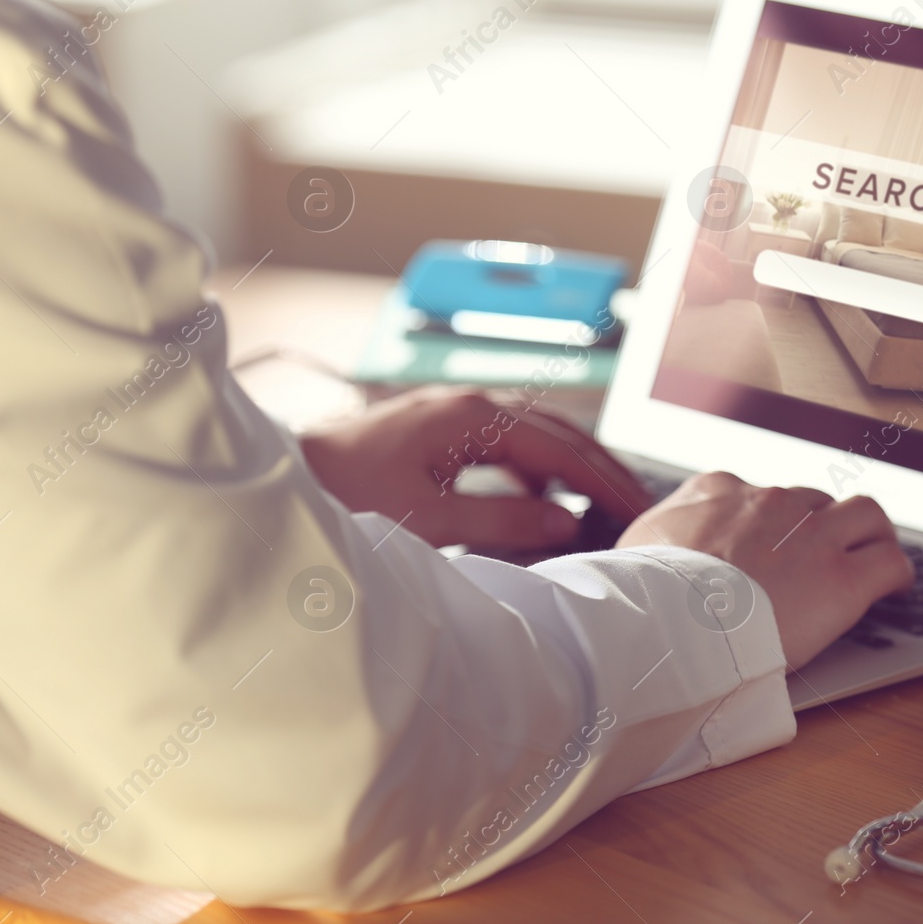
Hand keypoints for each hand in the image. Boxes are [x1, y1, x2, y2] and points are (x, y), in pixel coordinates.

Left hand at [300, 386, 649, 550]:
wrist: (284, 478)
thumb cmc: (345, 497)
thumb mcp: (430, 520)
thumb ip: (504, 520)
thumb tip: (566, 521)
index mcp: (473, 415)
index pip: (562, 448)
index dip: (604, 482)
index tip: (637, 510)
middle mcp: (468, 402)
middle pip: (557, 432)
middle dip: (599, 469)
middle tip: (638, 505)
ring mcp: (451, 412)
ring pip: (533, 435)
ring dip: (570, 468)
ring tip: (601, 504)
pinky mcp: (436, 429)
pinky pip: (505, 444)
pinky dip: (534, 469)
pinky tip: (541, 498)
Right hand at [616, 472, 912, 665]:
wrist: (670, 620)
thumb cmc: (645, 593)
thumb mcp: (637, 547)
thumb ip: (657, 536)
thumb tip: (647, 551)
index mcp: (719, 490)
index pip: (757, 493)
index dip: (771, 521)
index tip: (771, 544)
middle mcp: (770, 502)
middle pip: (812, 502)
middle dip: (819, 527)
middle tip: (822, 554)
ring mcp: (811, 536)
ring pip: (864, 515)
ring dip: (870, 535)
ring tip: (873, 556)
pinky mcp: (841, 578)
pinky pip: (889, 561)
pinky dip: (896, 572)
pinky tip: (895, 587)